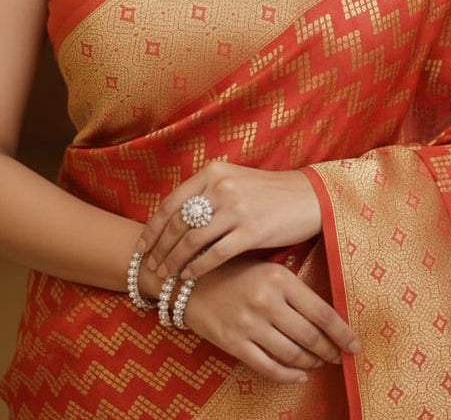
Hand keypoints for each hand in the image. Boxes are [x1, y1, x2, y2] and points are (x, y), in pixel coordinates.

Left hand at [136, 161, 320, 279]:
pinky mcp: (250, 231)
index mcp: (213, 173)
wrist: (309, 197)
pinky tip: (190, 277)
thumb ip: (207, 194)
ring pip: (191, 240)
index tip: (141, 247)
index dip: (152, 229)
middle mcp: (220, 187)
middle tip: (149, 268)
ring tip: (165, 277)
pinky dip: (197, 268)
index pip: (171, 203)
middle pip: (177, 224)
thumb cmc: (269, 193)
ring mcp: (235, 209)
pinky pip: (214, 254)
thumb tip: (176, 221)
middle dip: (159, 249)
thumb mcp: (235, 181)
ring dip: (174, 262)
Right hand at [182, 258, 358, 383]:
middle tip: (339, 357)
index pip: (322, 312)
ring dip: (311, 363)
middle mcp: (266, 301)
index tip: (355, 345)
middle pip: (310, 336)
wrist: (187, 279)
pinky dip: (288, 375)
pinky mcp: (233, 342)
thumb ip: (293, 287)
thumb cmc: (232, 269)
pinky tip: (298, 375)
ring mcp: (249, 324)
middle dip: (329, 351)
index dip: (342, 333)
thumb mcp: (265, 266)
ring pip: (292, 354)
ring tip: (318, 363)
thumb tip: (326, 313)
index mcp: (279, 278)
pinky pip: (268, 367)